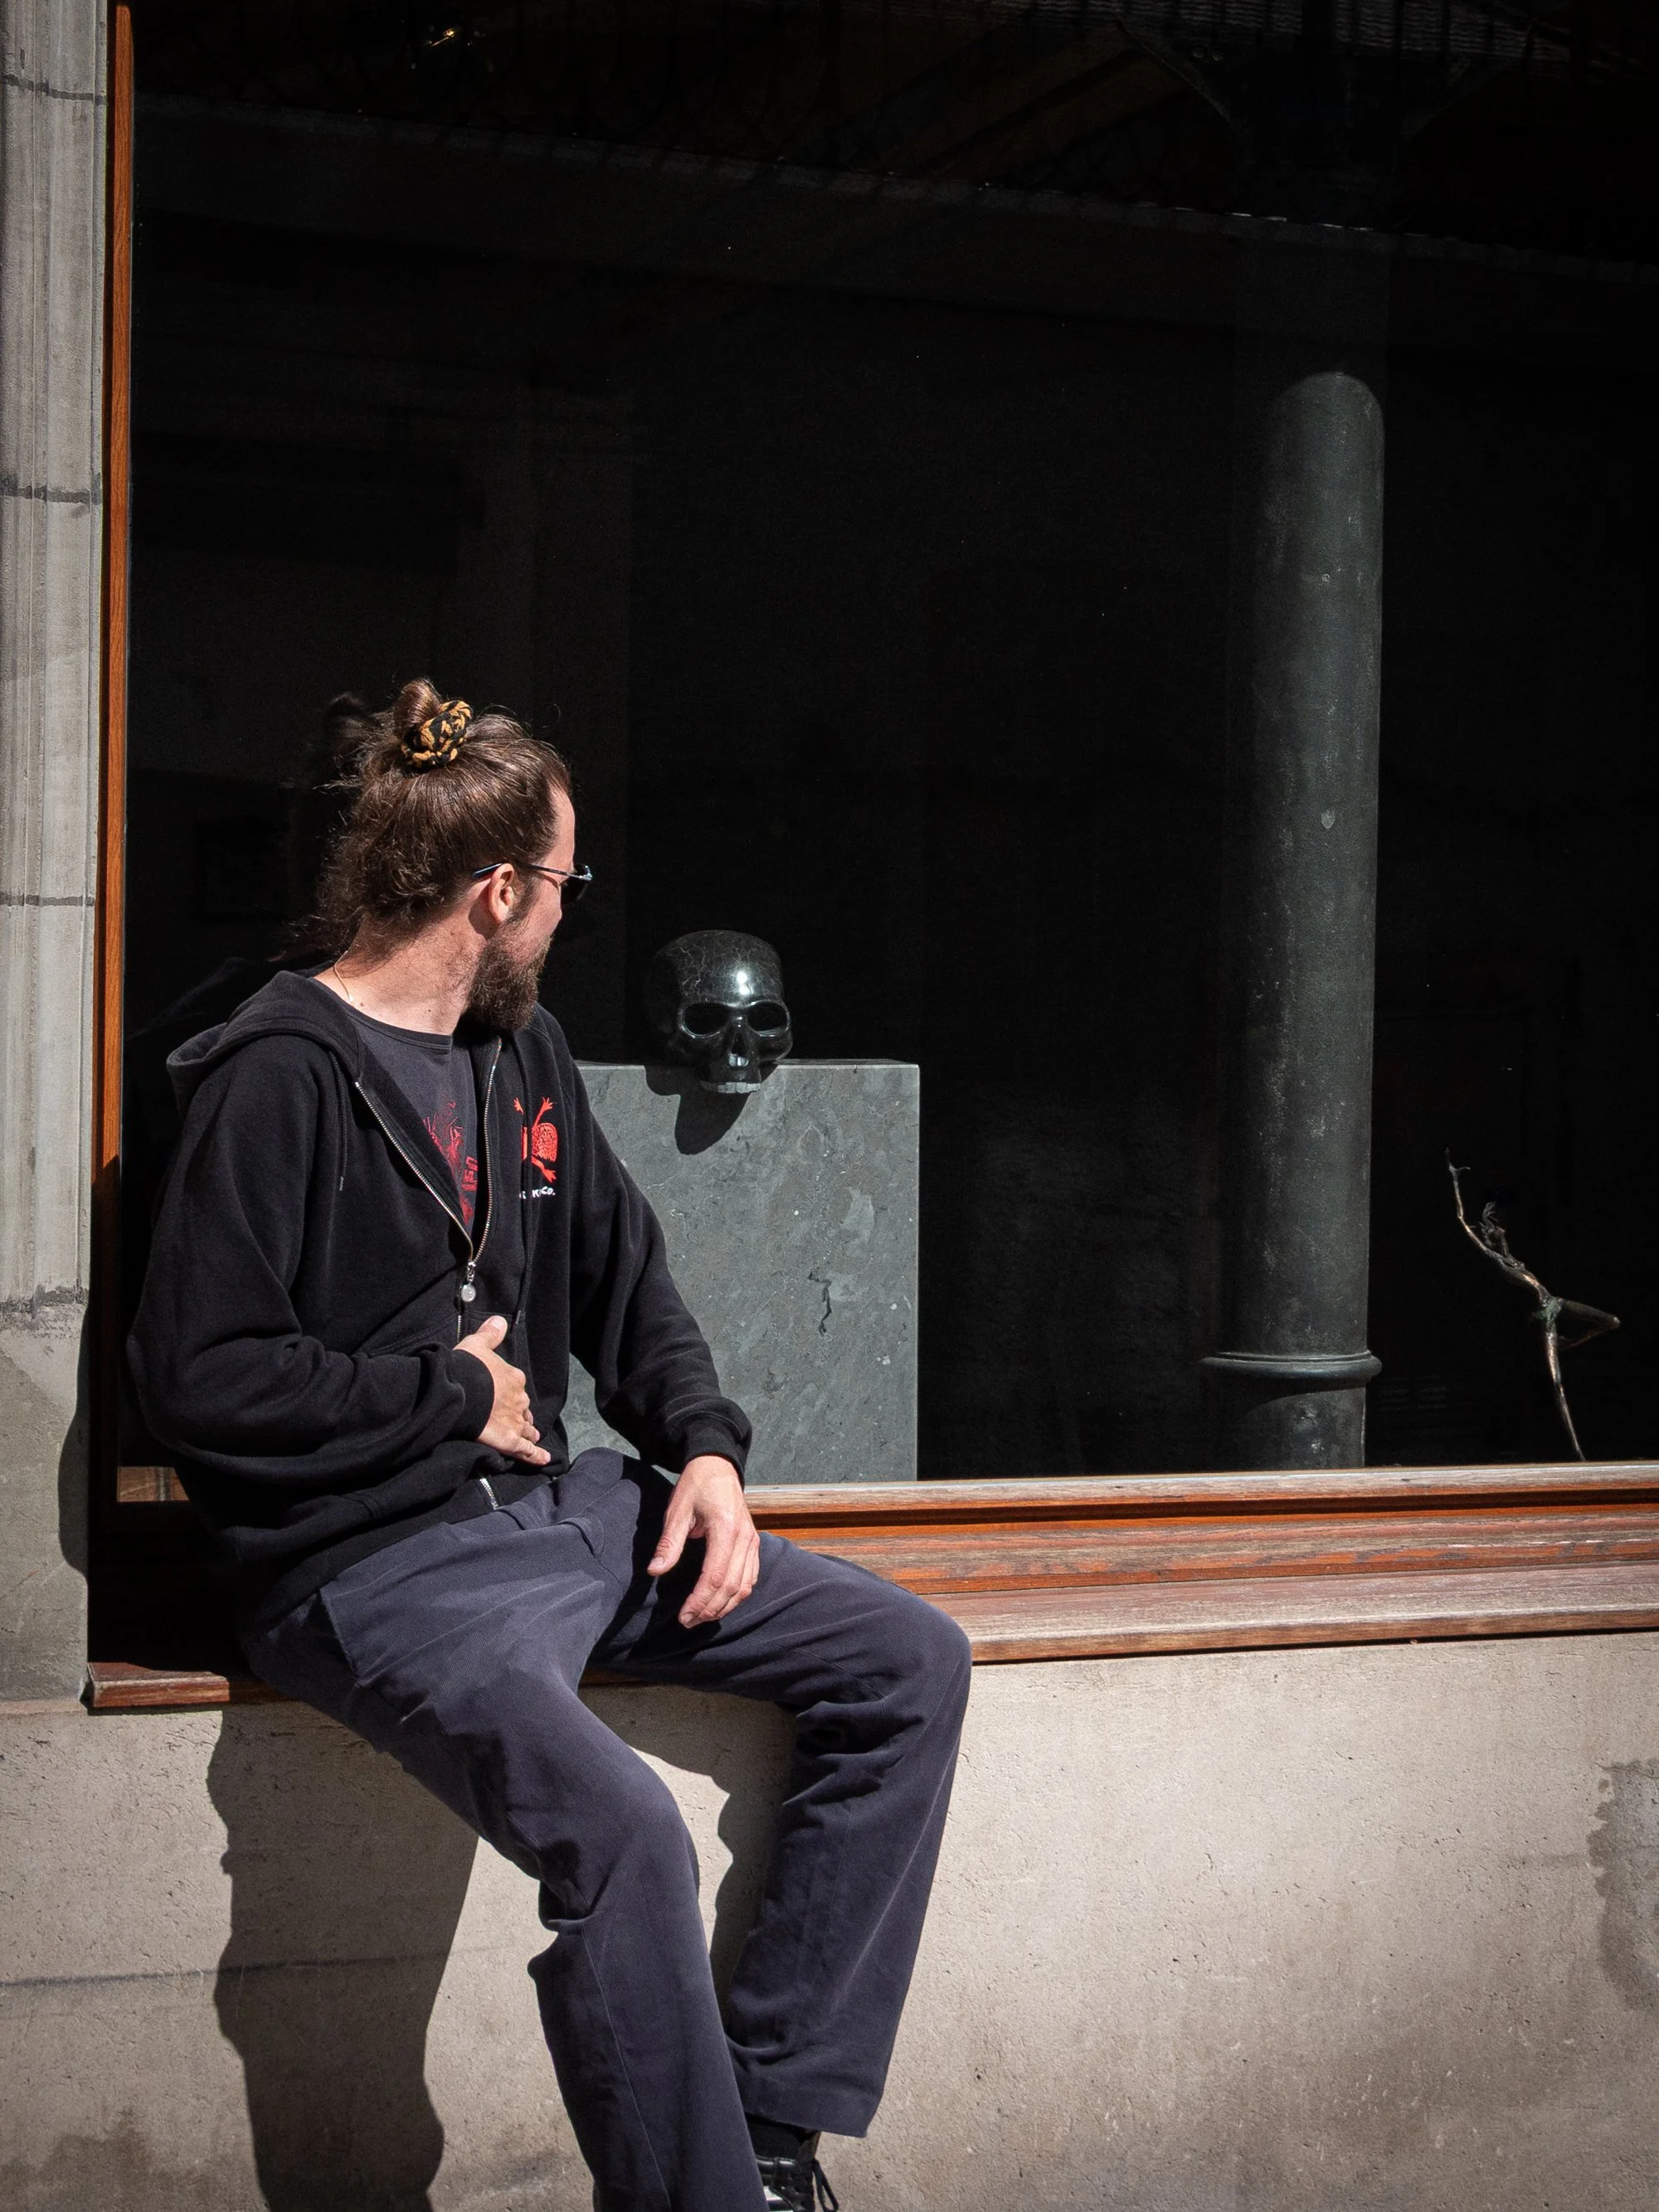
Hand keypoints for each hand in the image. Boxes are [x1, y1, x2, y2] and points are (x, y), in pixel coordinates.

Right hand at [457, 1314, 550, 1465]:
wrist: (461, 1390)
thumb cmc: (468, 1367)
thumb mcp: (477, 1344)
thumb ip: (490, 1334)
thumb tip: (499, 1320)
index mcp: (513, 1378)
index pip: (516, 1385)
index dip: (512, 1391)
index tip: (507, 1395)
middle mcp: (519, 1399)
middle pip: (523, 1408)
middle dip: (522, 1413)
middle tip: (519, 1418)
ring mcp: (516, 1421)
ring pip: (527, 1428)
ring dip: (529, 1432)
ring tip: (532, 1436)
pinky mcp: (510, 1440)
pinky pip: (527, 1450)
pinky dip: (536, 1456)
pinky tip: (544, 1460)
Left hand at [648, 1456, 758, 1627]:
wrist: (718, 1466)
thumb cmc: (696, 1486)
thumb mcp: (677, 1511)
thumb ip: (669, 1543)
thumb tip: (655, 1571)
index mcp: (726, 1529)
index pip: (715, 1576)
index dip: (699, 1601)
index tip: (683, 1615)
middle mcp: (745, 1537)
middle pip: (731, 1586)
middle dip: (710, 1609)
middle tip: (688, 1621)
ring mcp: (752, 1541)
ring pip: (745, 1586)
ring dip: (724, 1606)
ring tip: (702, 1617)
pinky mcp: (754, 1543)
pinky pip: (751, 1577)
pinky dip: (737, 1595)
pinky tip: (720, 1602)